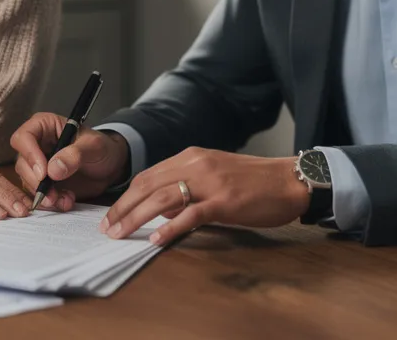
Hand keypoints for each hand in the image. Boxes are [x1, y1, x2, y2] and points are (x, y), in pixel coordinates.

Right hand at [10, 112, 129, 210]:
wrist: (110, 167)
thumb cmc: (102, 148)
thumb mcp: (94, 147)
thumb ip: (74, 155)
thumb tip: (52, 170)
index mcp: (44, 126)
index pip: (24, 137)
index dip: (30, 155)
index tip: (44, 173)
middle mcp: (37, 145)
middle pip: (22, 163)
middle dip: (36, 182)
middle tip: (52, 194)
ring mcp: (39, 165)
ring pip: (28, 182)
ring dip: (44, 195)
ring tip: (64, 199)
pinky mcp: (44, 183)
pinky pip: (39, 195)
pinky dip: (51, 202)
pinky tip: (66, 201)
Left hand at [100, 147, 310, 246]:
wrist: (289, 180)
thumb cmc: (254, 181)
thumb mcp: (214, 175)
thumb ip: (187, 187)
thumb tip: (161, 208)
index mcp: (192, 156)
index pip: (149, 175)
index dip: (126, 195)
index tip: (111, 213)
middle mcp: (197, 164)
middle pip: (148, 185)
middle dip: (123, 207)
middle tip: (107, 228)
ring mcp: (210, 182)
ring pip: (162, 198)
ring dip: (136, 217)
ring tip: (121, 234)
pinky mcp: (224, 201)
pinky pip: (191, 214)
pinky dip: (170, 227)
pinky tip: (156, 239)